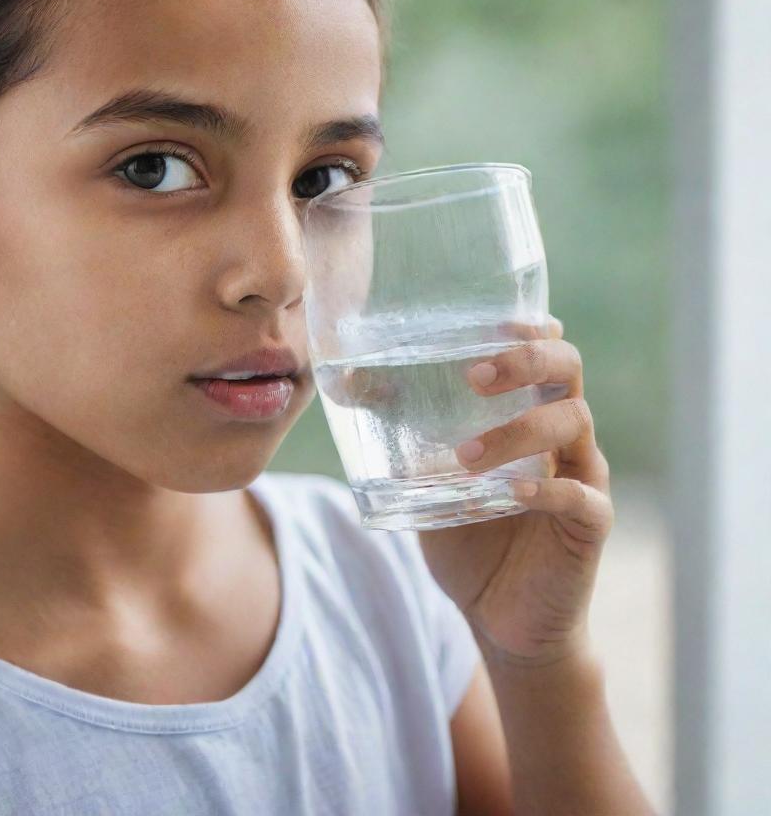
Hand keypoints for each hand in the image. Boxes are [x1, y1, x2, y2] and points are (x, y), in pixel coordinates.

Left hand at [416, 315, 613, 666]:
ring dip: (518, 430)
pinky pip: (582, 496)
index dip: (527, 327)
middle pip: (569, 369)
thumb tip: (350, 384)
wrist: (502, 618)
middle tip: (475, 376)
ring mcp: (582, 476)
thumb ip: (403, 436)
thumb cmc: (468, 539)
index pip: (544, 350)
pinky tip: (514, 492)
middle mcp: (563, 436)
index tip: (490, 322)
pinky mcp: (590, 526)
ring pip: (574, 424)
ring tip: (465, 457)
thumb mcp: (428, 481)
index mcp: (530, 414)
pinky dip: (548, 489)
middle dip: (526, 360)